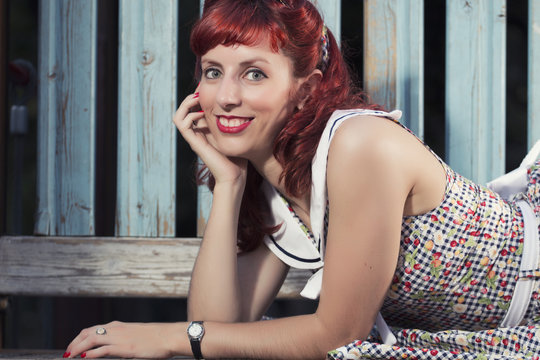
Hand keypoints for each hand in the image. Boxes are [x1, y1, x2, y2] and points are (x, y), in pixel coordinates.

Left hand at [64, 321, 184, 358]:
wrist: (169, 336)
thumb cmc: (156, 338)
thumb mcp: (136, 335)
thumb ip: (123, 338)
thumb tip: (116, 347)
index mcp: (118, 325)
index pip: (92, 329)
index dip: (79, 338)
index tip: (72, 347)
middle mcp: (116, 328)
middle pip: (87, 332)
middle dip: (73, 343)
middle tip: (66, 353)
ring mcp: (119, 337)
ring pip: (91, 339)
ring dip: (77, 348)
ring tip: (69, 356)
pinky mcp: (124, 348)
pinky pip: (102, 350)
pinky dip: (90, 353)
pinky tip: (84, 358)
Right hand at [173, 90, 246, 186]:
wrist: (234, 175)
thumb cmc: (238, 158)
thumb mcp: (237, 135)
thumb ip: (236, 123)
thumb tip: (242, 108)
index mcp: (205, 131)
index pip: (194, 109)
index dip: (199, 97)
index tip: (210, 88)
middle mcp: (197, 133)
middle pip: (184, 110)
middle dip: (192, 97)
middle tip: (203, 91)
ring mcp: (194, 138)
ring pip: (178, 115)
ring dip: (187, 104)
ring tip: (199, 100)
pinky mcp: (194, 142)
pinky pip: (182, 123)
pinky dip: (190, 114)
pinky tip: (203, 114)